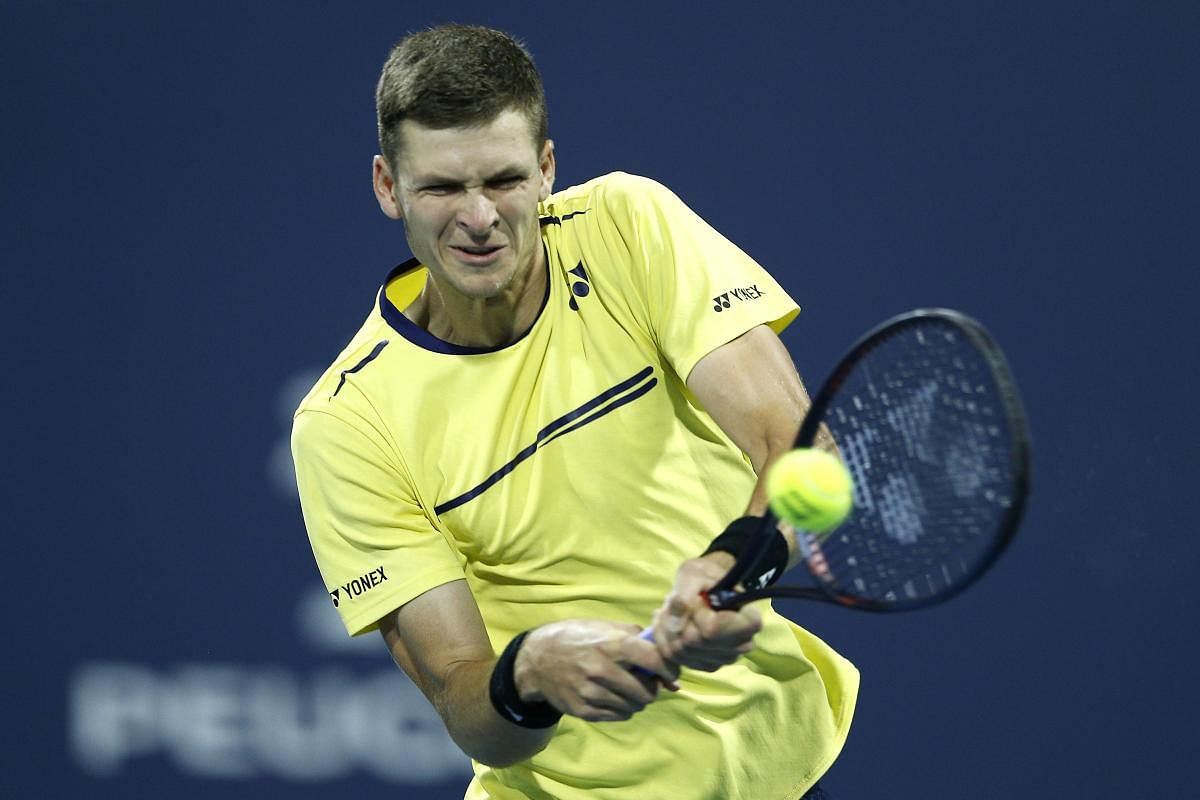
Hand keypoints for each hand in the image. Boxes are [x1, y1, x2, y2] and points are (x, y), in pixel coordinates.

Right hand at [514, 620, 680, 721]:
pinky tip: (614, 696)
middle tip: (646, 681)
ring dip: (638, 700)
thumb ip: (637, 639)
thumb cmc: (577, 637)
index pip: (654, 661)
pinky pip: (619, 716)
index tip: (671, 674)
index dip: (669, 669)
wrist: (537, 659)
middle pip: (647, 691)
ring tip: (628, 688)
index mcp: (611, 644)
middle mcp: (601, 670)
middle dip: (653, 688)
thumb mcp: (605, 626)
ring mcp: (591, 693)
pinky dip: (623, 708)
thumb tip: (667, 661)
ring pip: (634, 707)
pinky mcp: (583, 710)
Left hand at [651, 554, 762, 670]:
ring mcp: (724, 659)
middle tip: (674, 601)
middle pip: (693, 642)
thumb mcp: (693, 574)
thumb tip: (675, 626)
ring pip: (680, 653)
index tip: (698, 599)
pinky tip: (670, 624)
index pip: (711, 629)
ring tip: (672, 611)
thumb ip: (684, 596)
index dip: (696, 614)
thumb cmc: (706, 577)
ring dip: (667, 629)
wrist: (708, 587)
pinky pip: (675, 659)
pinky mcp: (706, 666)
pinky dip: (665, 640)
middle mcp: (742, 645)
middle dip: (676, 620)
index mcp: (749, 621)